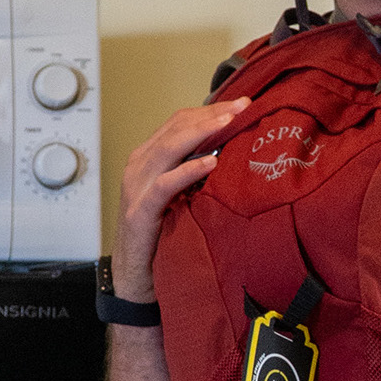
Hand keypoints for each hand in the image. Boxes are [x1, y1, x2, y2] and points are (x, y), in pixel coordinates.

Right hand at [113, 98, 250, 296]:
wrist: (135, 276)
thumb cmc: (161, 236)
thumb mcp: (180, 196)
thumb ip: (194, 174)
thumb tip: (231, 153)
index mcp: (148, 158)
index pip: (180, 122)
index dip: (211, 110)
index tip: (242, 104)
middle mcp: (139, 165)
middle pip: (177, 128)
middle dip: (213, 114)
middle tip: (244, 106)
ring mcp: (137, 186)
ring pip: (169, 148)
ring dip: (202, 132)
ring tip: (231, 123)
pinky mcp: (141, 211)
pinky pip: (165, 184)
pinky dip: (188, 170)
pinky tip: (210, 163)